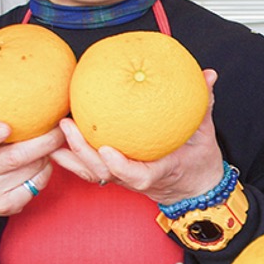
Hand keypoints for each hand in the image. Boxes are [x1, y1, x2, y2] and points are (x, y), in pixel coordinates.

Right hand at [0, 122, 65, 215]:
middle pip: (14, 157)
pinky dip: (47, 170)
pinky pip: (38, 183)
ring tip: (50, 143)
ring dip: (47, 154)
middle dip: (43, 141)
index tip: (5, 127)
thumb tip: (9, 75)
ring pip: (31, 169)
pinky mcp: (5, 206)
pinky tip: (44, 162)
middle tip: (59, 128)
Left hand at [52, 69, 225, 204]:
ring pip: (93, 172)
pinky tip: (56, 143)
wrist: (195, 189)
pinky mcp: (116, 177)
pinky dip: (72, 158)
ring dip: (72, 154)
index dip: (121, 166)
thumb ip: (204, 105)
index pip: (138, 175)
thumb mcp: (206, 135)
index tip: (108, 149)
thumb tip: (207, 75)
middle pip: (104, 172)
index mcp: (160, 172)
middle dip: (83, 152)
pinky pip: (91, 169)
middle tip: (69, 125)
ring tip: (56, 130)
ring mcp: (124, 180)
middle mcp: (136, 179)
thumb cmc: (198, 163)